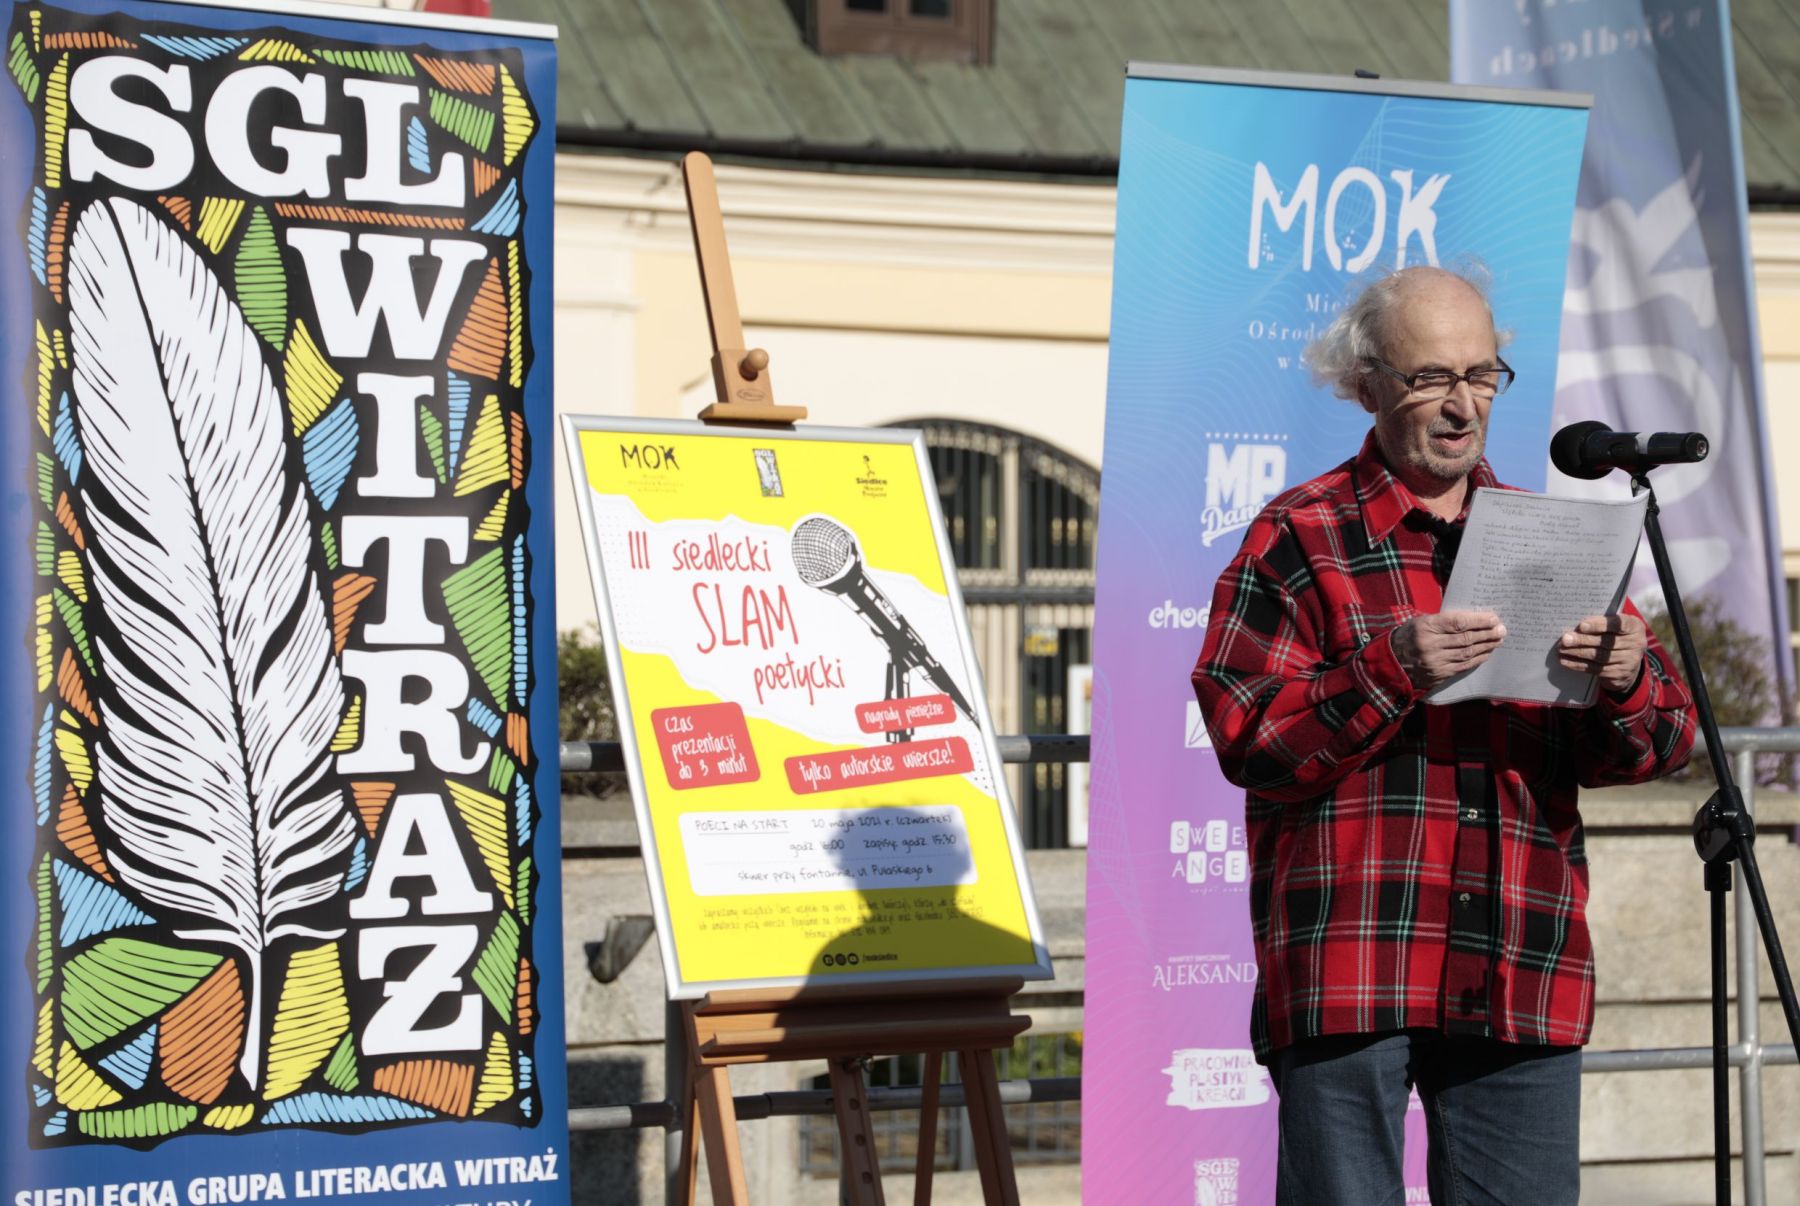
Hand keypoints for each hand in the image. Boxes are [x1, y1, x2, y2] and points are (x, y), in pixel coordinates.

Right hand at [1391, 611, 1505, 690]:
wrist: (1391, 663)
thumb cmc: (1408, 637)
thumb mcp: (1420, 622)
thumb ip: (1443, 621)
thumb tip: (1473, 619)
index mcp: (1425, 627)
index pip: (1457, 622)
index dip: (1478, 621)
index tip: (1493, 618)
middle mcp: (1430, 645)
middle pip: (1466, 638)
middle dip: (1487, 634)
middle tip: (1501, 630)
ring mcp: (1435, 662)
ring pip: (1467, 653)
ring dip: (1486, 646)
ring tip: (1498, 640)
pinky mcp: (1439, 674)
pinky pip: (1463, 666)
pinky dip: (1477, 659)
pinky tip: (1487, 653)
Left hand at [1559, 613, 1646, 694]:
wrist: (1628, 663)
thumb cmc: (1615, 637)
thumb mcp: (1613, 627)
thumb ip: (1600, 623)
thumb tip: (1574, 627)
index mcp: (1634, 626)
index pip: (1619, 624)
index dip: (1599, 625)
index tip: (1582, 626)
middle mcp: (1636, 643)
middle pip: (1606, 642)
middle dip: (1583, 640)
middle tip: (1565, 639)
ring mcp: (1630, 660)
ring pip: (1599, 656)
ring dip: (1578, 653)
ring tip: (1562, 649)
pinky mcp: (1620, 674)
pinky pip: (1596, 669)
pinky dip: (1578, 665)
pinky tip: (1566, 661)